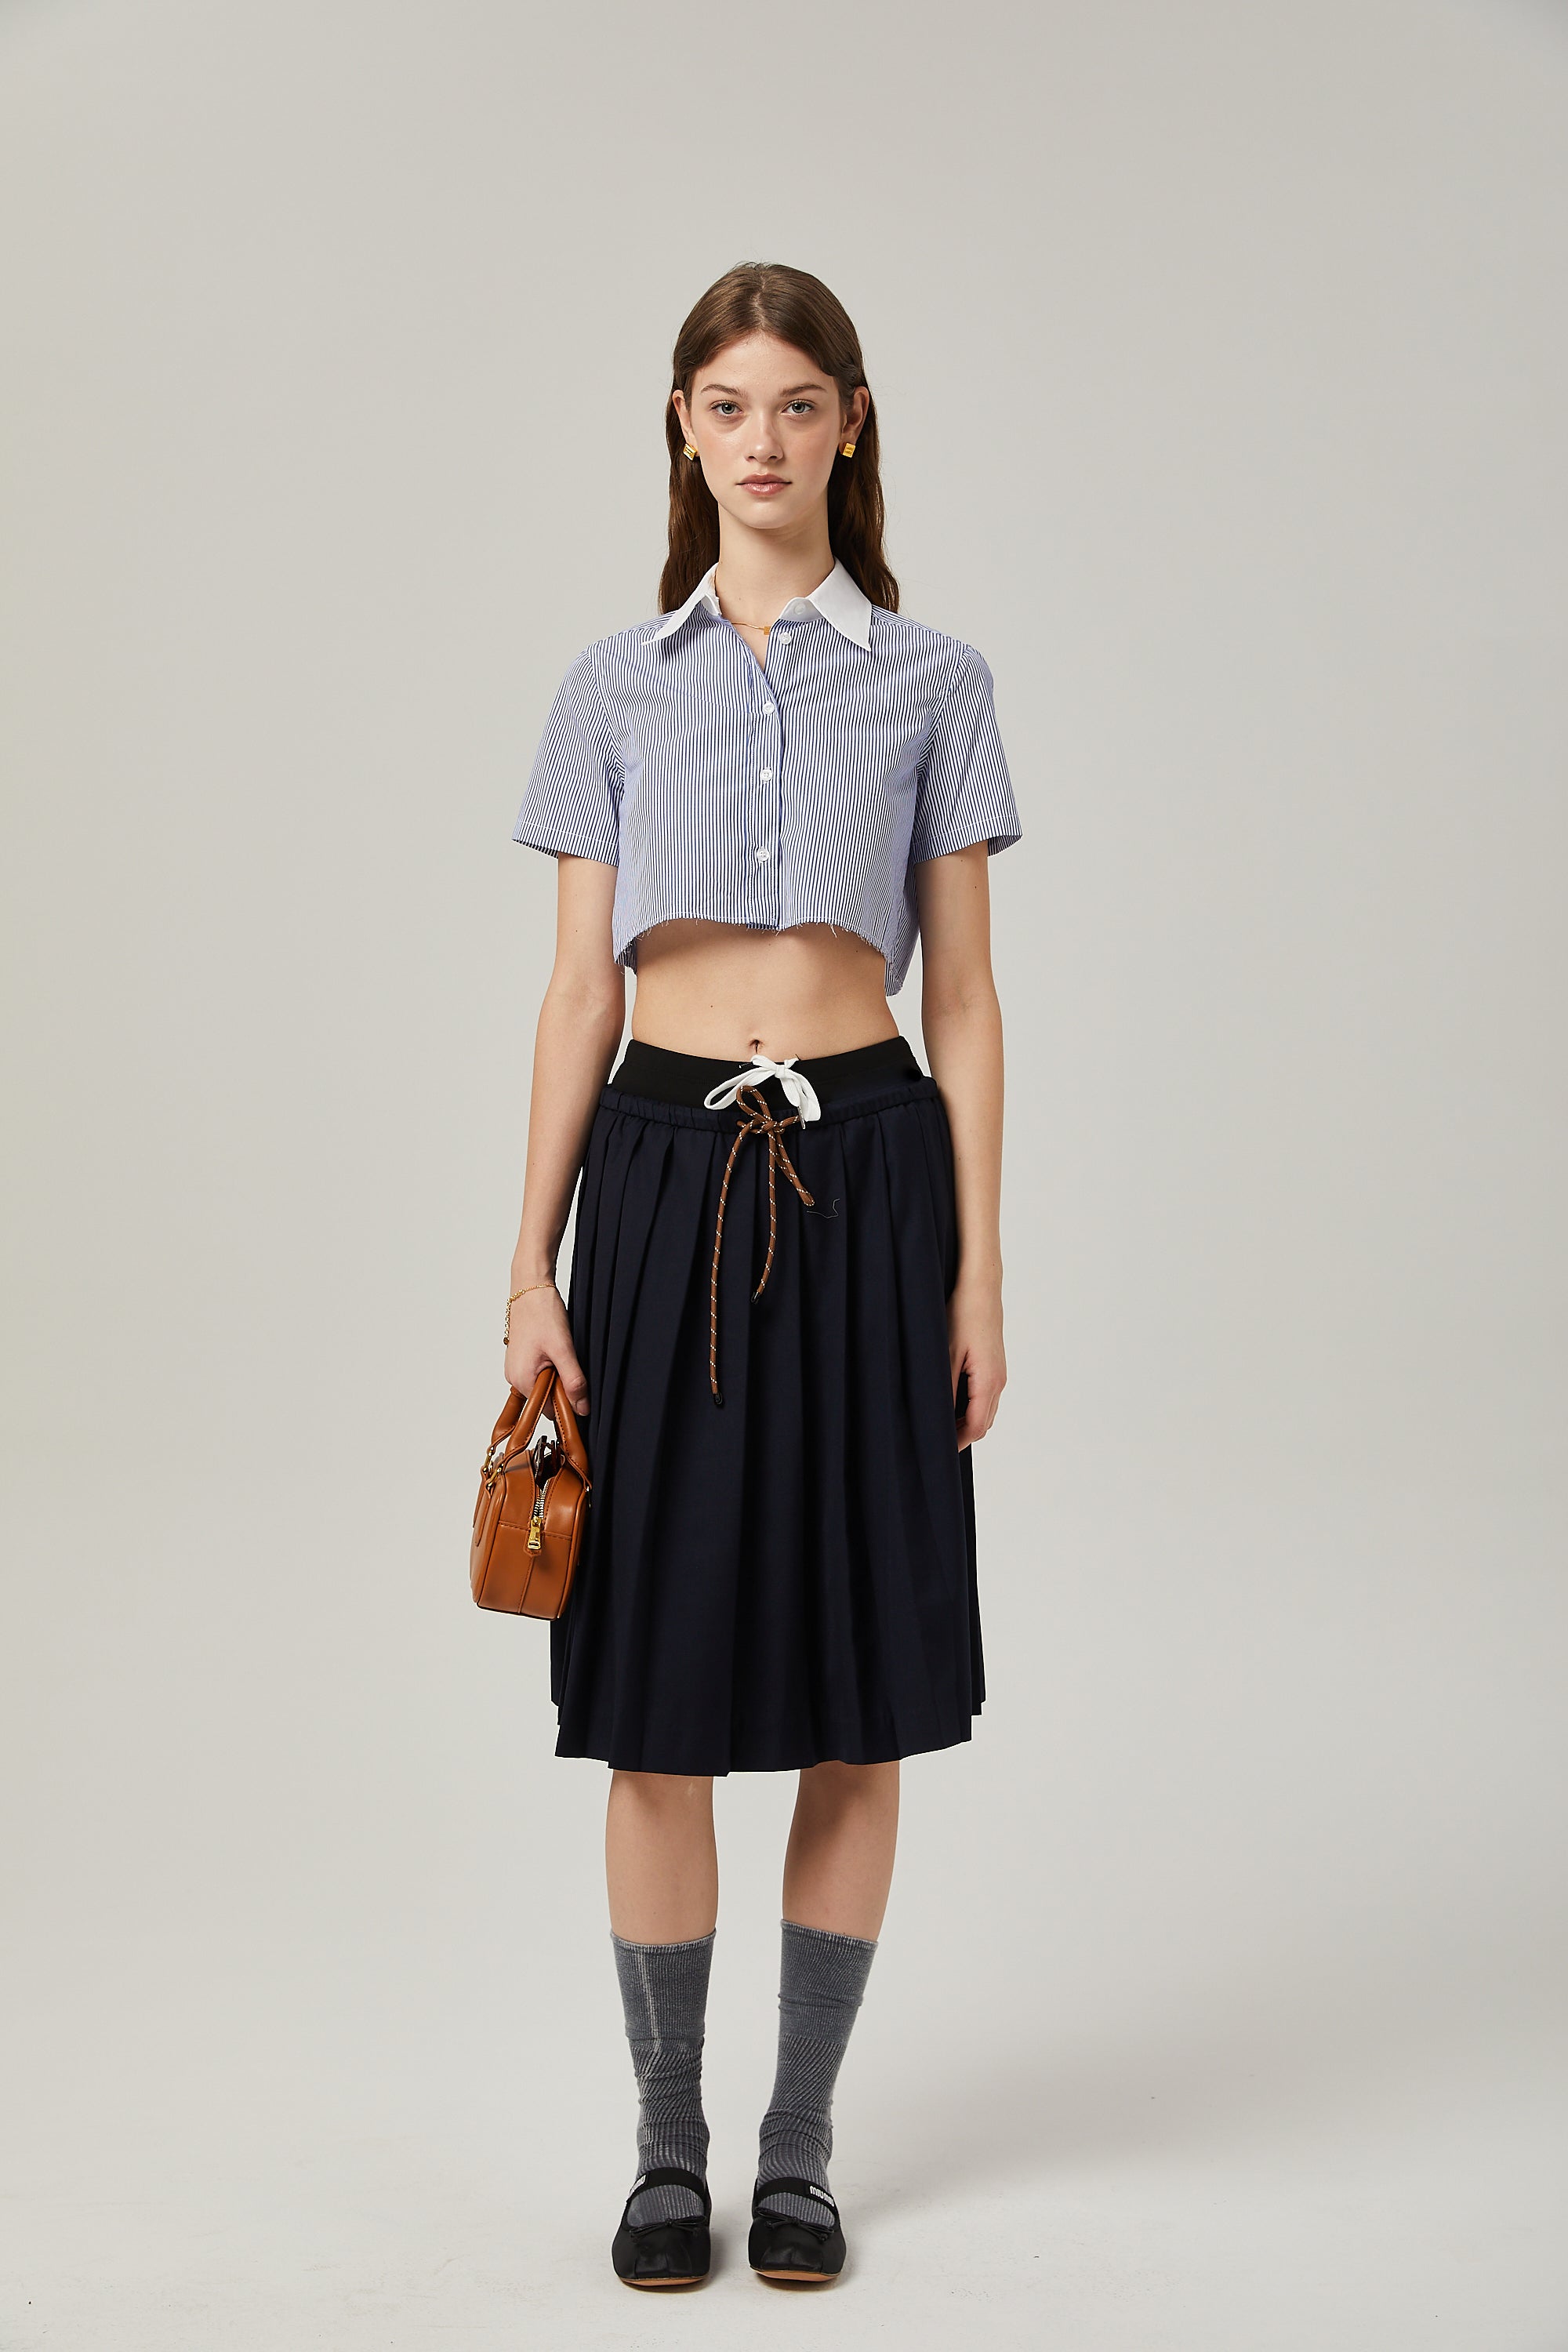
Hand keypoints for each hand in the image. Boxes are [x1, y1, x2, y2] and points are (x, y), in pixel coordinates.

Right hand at [504, 1284, 589, 1416]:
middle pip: (546, 1398)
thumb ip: (573, 1381)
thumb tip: (581, 1408)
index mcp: (522, 1380)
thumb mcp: (563, 1350)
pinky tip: (554, 1350)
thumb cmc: (543, 1314)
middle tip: (568, 1361)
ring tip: (559, 1352)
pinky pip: (539, 1373)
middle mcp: (514, 1378)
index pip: (549, 1410)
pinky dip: (550, 1366)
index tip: (578, 1386)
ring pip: (544, 1385)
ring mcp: (515, 1369)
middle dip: (561, 1386)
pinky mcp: (520, 1360)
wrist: (531, 1289)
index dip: (567, 1402)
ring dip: (557, 1374)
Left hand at [948, 1273, 1004, 1450]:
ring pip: (986, 1410)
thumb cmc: (963, 1315)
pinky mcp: (996, 1364)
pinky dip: (972, 1406)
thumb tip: (940, 1420)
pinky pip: (987, 1395)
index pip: (975, 1428)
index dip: (957, 1443)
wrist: (981, 1287)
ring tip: (940, 1423)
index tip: (937, 1451)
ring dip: (966, 1421)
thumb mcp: (947, 1355)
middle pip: (983, 1423)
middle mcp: (999, 1381)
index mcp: (989, 1382)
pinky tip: (952, 1399)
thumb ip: (946, 1391)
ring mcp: (1000, 1373)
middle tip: (935, 1440)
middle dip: (961, 1435)